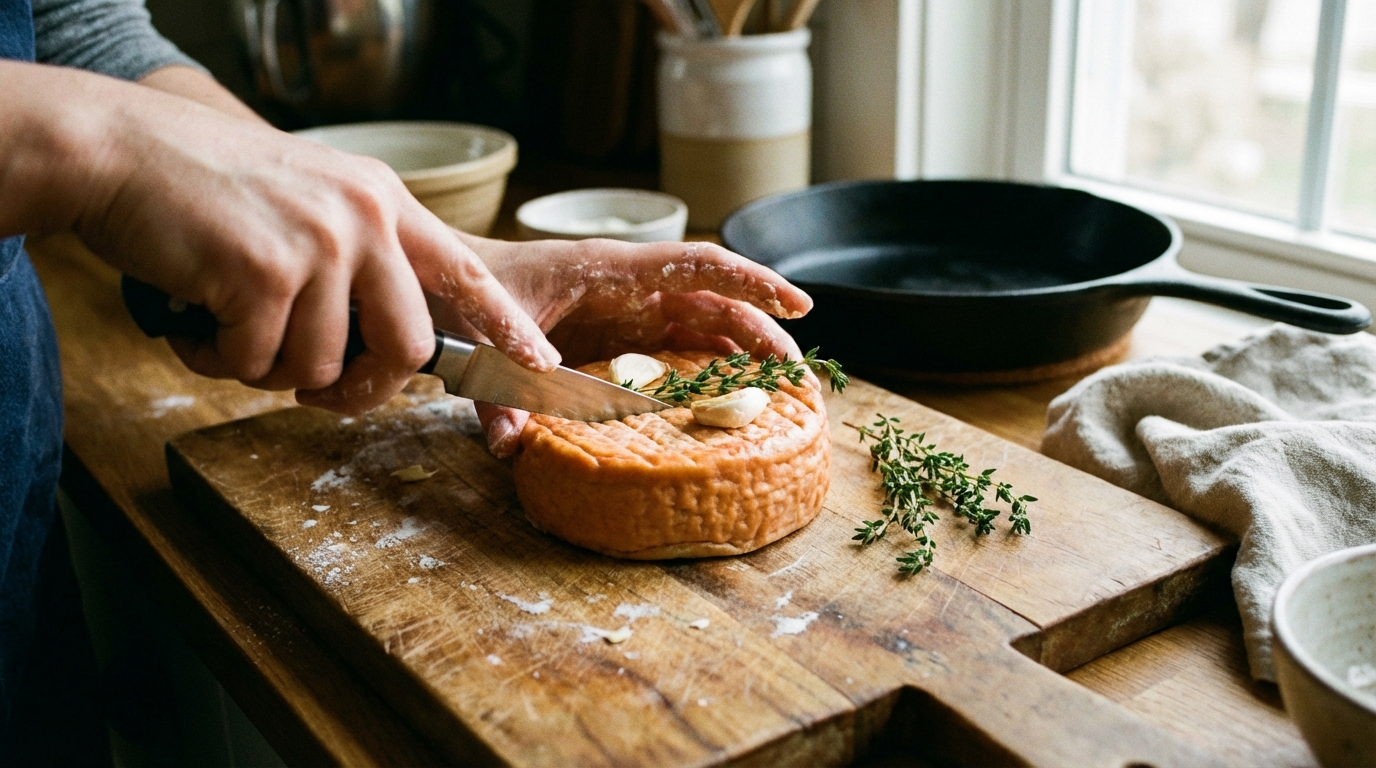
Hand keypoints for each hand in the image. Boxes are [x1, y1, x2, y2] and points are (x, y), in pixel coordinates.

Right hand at [0, 61, 557, 414]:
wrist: (122, 150)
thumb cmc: (210, 188)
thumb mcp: (310, 201)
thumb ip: (357, 258)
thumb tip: (383, 344)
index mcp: (384, 202)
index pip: (468, 271)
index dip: (505, 326)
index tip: (539, 367)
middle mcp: (365, 217)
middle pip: (407, 346)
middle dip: (361, 388)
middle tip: (313, 387)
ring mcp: (320, 242)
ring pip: (322, 366)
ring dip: (267, 369)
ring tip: (228, 327)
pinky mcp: (266, 271)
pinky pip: (257, 363)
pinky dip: (218, 360)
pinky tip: (195, 322)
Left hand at [430, 233, 813, 456]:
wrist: (442, 280)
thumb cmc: (467, 294)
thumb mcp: (481, 341)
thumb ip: (496, 393)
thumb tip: (512, 446)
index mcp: (607, 269)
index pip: (694, 265)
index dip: (750, 282)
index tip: (796, 303)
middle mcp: (628, 284)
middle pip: (714, 300)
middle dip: (761, 330)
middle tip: (798, 373)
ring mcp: (626, 306)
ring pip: (702, 320)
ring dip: (742, 348)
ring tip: (779, 386)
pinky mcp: (618, 329)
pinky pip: (676, 341)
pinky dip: (708, 362)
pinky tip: (729, 392)